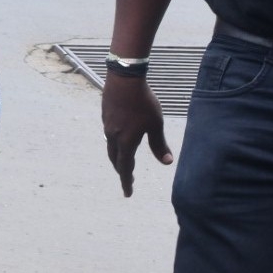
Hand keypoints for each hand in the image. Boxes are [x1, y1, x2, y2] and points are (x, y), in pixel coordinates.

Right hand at [102, 73, 173, 197]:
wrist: (124, 79)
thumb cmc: (143, 102)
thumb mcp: (155, 124)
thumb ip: (159, 144)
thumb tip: (167, 162)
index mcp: (126, 141)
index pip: (125, 167)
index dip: (126, 181)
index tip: (128, 193)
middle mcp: (113, 136)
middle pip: (115, 159)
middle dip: (121, 170)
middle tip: (128, 177)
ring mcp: (107, 125)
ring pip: (111, 146)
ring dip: (117, 156)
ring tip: (124, 159)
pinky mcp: (105, 115)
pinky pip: (109, 134)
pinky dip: (115, 142)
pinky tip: (121, 136)